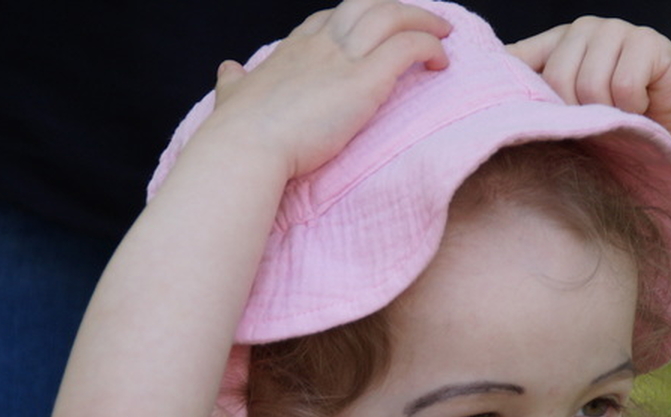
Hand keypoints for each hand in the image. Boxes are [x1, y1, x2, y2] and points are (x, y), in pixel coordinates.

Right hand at [204, 0, 450, 179]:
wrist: (246, 148)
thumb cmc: (237, 131)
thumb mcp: (232, 95)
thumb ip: (234, 82)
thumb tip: (227, 70)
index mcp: (294, 49)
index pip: (331, 19)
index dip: (358, 20)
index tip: (376, 32)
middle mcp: (320, 44)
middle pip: (366, 4)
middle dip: (397, 9)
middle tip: (422, 24)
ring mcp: (343, 59)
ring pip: (392, 15)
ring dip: (423, 22)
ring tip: (443, 37)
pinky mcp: (364, 81)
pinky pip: (408, 47)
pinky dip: (430, 48)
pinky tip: (440, 62)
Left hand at [508, 18, 670, 158]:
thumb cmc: (619, 128)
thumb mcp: (570, 117)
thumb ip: (537, 103)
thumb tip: (488, 110)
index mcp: (556, 43)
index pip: (516, 58)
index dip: (515, 90)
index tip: (513, 119)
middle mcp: (583, 29)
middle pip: (556, 78)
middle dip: (576, 112)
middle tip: (598, 122)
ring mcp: (616, 30)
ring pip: (590, 84)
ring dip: (608, 113)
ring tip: (621, 115)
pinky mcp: (648, 42)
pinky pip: (624, 85)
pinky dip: (634, 108)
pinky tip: (644, 106)